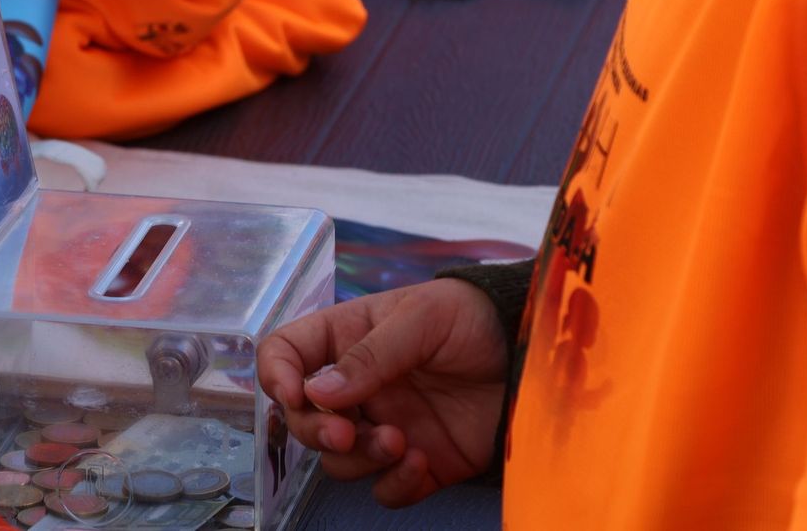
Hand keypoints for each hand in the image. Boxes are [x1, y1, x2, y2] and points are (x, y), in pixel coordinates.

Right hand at [258, 279, 508, 506]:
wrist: (530, 353)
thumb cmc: (470, 318)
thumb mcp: (420, 318)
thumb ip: (370, 355)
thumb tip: (317, 392)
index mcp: (344, 339)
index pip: (286, 353)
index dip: (276, 374)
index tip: (294, 394)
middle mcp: (356, 387)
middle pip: (302, 418)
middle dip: (316, 430)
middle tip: (345, 433)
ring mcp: (383, 425)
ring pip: (338, 461)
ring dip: (359, 458)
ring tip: (399, 441)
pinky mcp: (416, 462)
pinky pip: (384, 489)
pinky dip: (395, 484)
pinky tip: (421, 461)